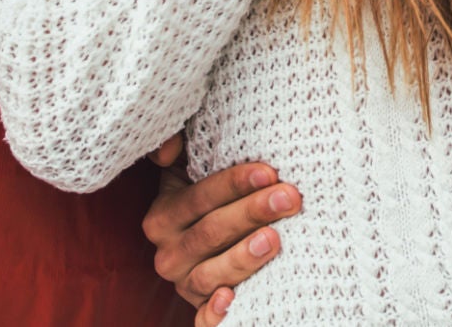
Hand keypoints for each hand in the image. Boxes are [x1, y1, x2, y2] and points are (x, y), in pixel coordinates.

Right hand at [143, 135, 302, 324]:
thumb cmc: (216, 192)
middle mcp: (168, 253)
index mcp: (163, 215)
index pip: (199, 198)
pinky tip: (232, 298)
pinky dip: (215, 314)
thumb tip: (169, 150)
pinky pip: (202, 320)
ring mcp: (184, 284)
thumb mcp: (193, 162)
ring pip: (209, 275)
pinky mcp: (200, 310)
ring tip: (274, 239)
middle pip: (210, 233)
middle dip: (251, 213)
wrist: (221, 233)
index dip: (233, 184)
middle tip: (289, 198)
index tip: (269, 172)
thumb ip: (178, 142)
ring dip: (242, 258)